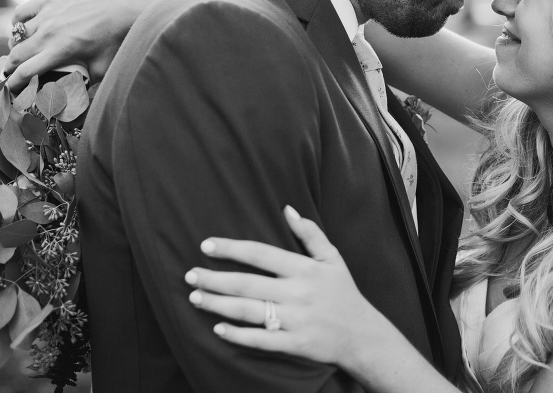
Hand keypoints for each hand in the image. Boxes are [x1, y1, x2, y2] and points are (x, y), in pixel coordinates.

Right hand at [4, 0, 144, 90]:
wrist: (125, 6)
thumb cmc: (116, 38)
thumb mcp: (103, 67)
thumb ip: (88, 83)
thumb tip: (77, 98)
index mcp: (60, 51)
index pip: (26, 72)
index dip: (15, 84)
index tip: (12, 89)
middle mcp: (49, 32)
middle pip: (17, 54)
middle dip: (11, 67)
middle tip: (12, 73)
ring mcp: (47, 14)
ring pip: (17, 34)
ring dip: (15, 46)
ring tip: (19, 53)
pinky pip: (21, 12)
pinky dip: (16, 23)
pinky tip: (20, 29)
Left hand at [186, 206, 383, 367]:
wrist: (361, 335)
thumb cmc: (343, 292)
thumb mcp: (332, 258)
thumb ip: (310, 233)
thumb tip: (287, 209)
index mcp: (305, 269)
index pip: (261, 254)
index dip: (232, 248)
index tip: (207, 245)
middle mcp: (297, 293)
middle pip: (247, 284)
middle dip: (214, 279)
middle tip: (190, 275)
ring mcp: (295, 320)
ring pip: (248, 311)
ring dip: (218, 304)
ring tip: (195, 298)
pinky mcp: (294, 344)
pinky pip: (260, 340)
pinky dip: (237, 335)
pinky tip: (217, 328)